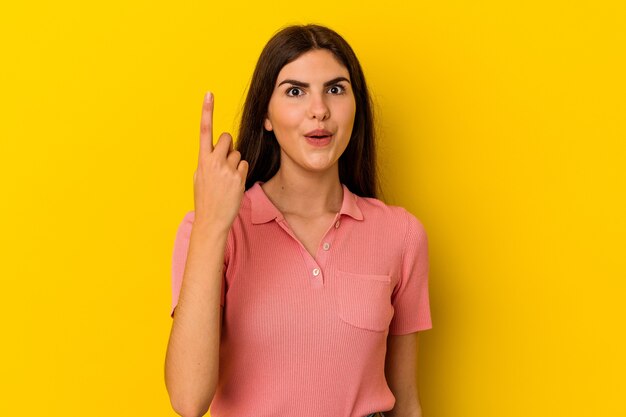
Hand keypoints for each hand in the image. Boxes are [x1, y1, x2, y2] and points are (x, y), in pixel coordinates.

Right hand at [193, 92, 248, 232]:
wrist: (211, 220)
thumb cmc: (205, 198)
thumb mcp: (199, 177)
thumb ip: (206, 161)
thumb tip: (215, 150)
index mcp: (201, 160)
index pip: (204, 130)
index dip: (207, 111)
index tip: (209, 94)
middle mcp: (214, 161)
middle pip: (228, 138)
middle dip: (228, 145)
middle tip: (224, 162)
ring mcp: (227, 169)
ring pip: (238, 152)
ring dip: (235, 162)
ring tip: (227, 179)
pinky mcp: (239, 177)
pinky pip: (244, 165)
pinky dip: (241, 172)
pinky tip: (234, 185)